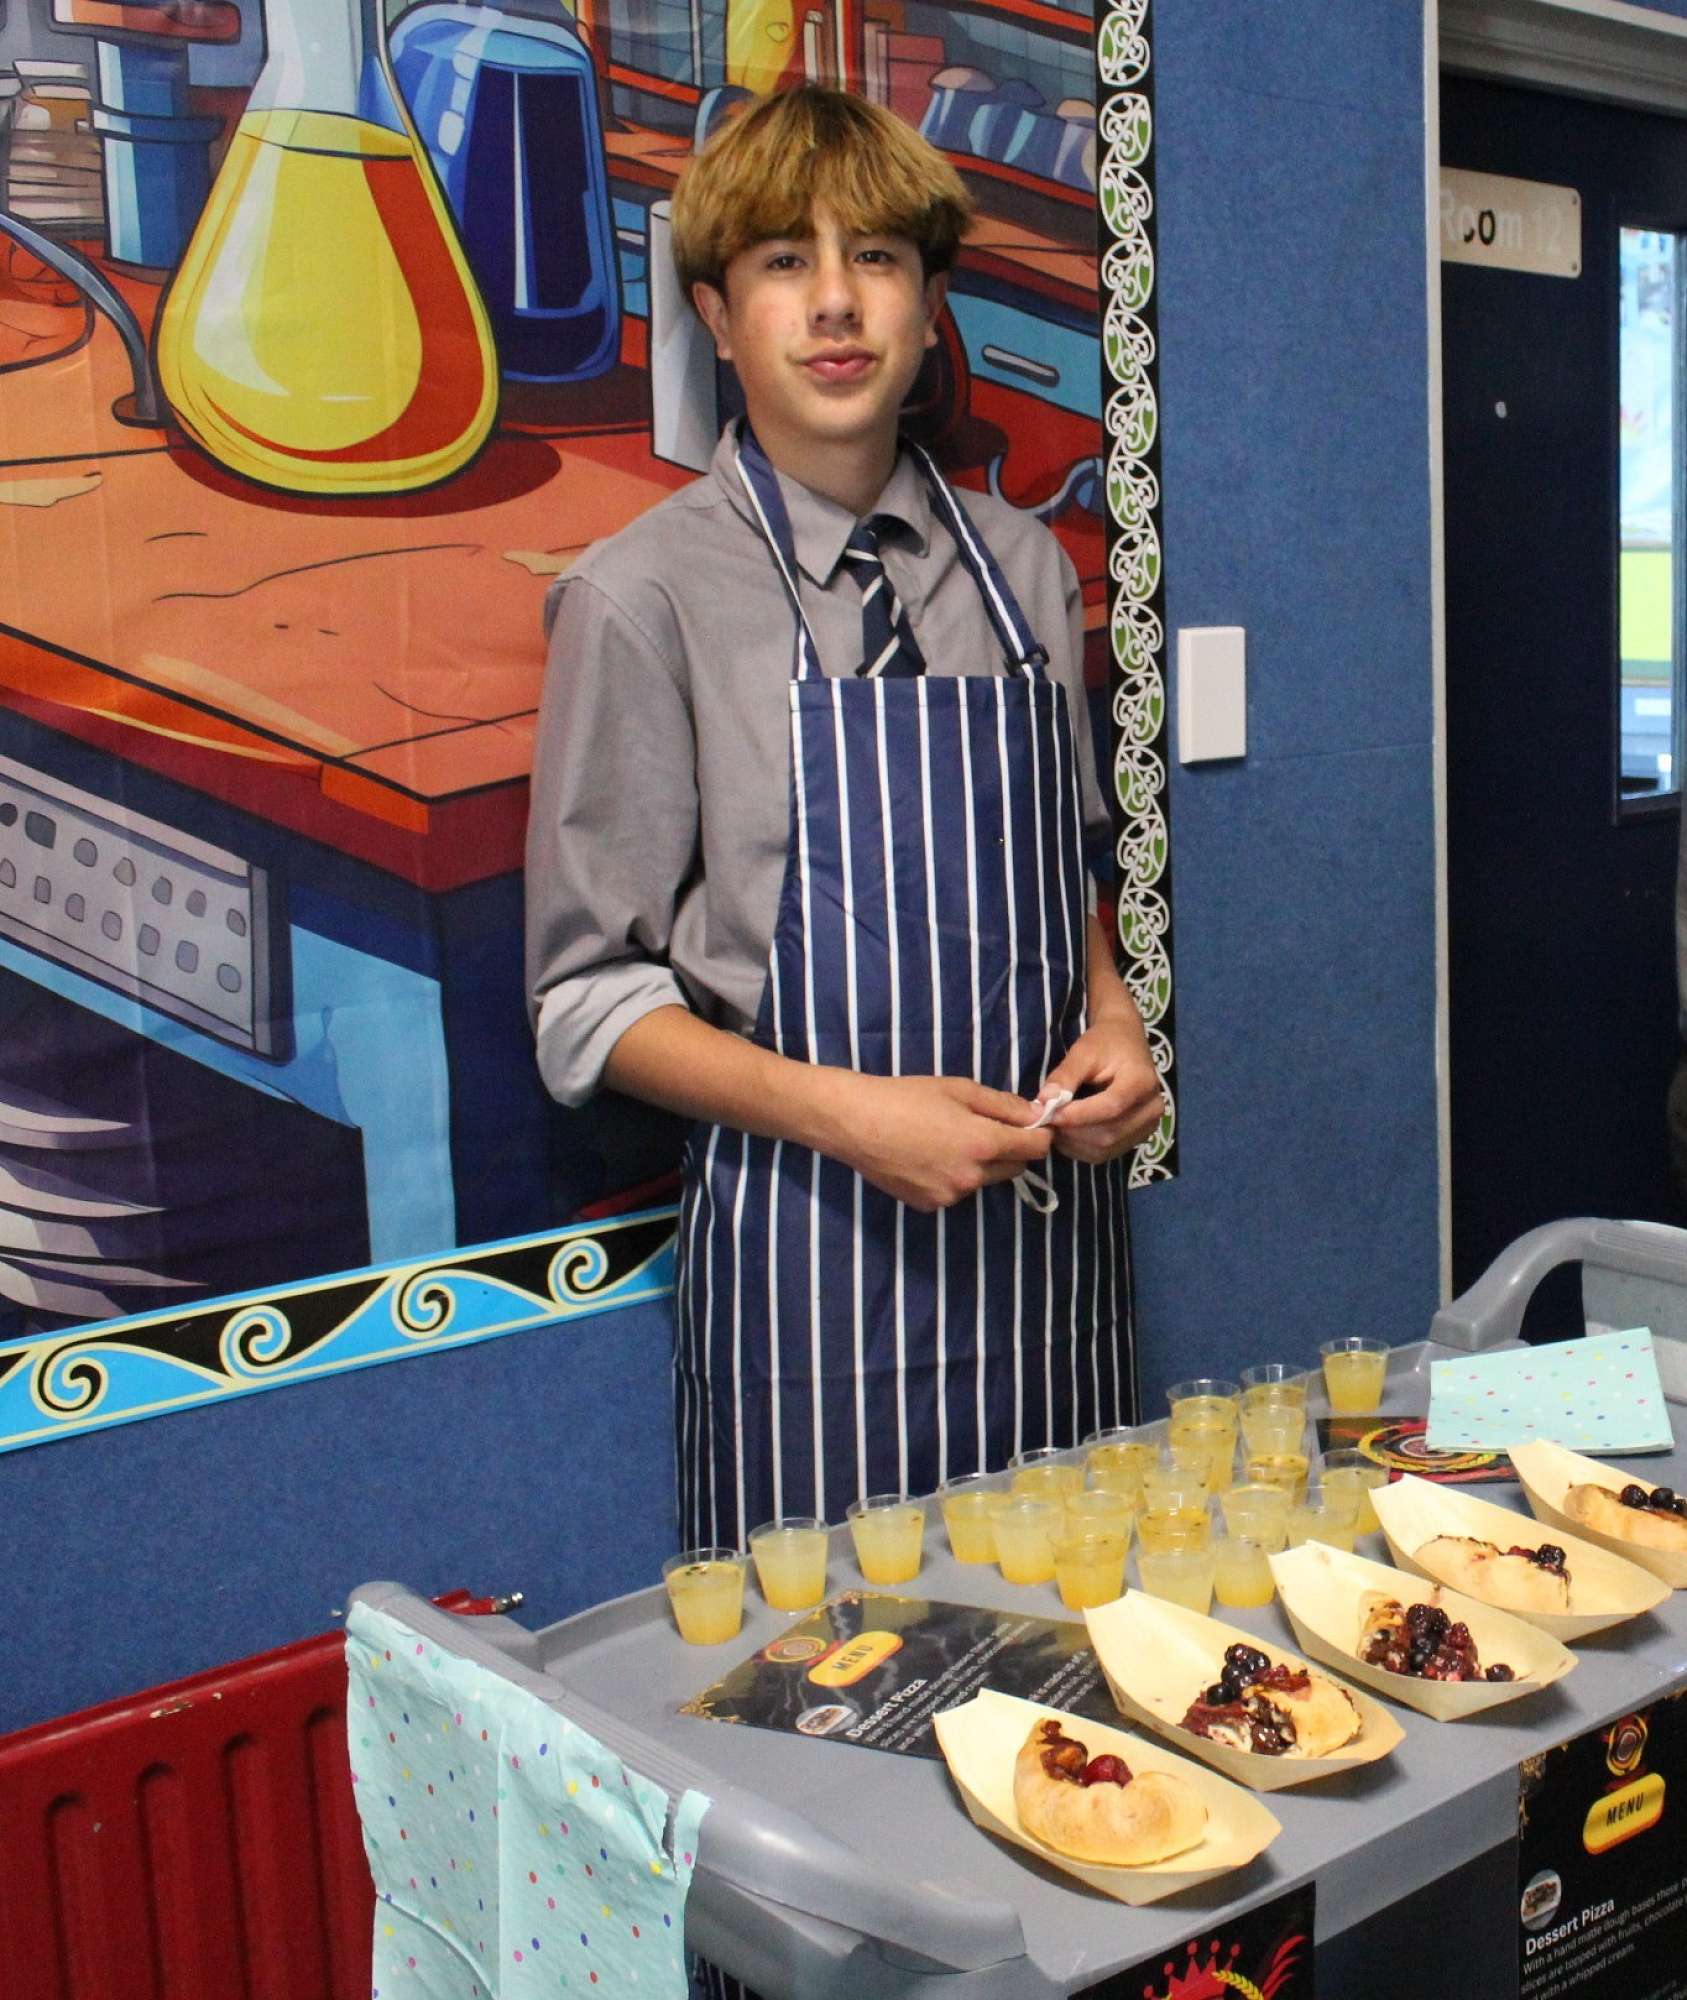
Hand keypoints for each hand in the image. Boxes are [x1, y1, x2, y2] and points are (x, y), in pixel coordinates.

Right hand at [818, 1071, 1052, 1212]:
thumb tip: (1037, 1115)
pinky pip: (956, 1191)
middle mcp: (972, 1177)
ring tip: (945, 1141)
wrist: (855, 1122)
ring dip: (979, 1165)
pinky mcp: (929, 1205)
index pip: (1036, 1150)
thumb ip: (1003, 1105)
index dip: (1039, 1135)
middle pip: (1014, 1169)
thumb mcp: (960, 1089)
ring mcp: (950, 1196)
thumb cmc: (907, 1097)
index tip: (1029, 1125)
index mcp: (983, 1144)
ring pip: (984, 1181)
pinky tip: (926, 1157)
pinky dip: (952, 1177)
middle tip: (981, 1127)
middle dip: (1009, 1150)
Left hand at [1039, 1016, 1163, 1162]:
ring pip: (1106, 1148)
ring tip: (1056, 1124)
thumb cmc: (1105, 1043)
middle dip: (1072, 1131)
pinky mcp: (1138, 1137)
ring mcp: (1148, 1126)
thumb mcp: (1083, 1052)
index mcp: (1142, 1082)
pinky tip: (1069, 1133)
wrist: (1126, 1043)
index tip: (1047, 1113)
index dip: (1076, 1115)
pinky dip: (1081, 1148)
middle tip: (1046, 1120)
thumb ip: (1065, 1076)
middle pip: (1108, 1133)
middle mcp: (1152, 1109)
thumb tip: (1043, 1102)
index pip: (1110, 1107)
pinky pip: (1107, 1153)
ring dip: (1074, 1142)